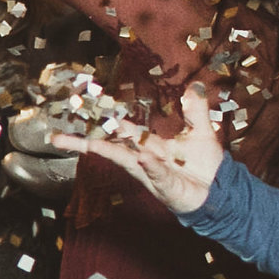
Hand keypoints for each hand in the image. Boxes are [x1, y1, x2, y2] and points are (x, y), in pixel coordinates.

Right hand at [53, 82, 226, 214]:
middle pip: (109, 146)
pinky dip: (149, 166)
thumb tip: (192, 86)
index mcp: (148, 145)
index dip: (103, 118)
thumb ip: (195, 110)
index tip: (81, 108)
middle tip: (57, 136)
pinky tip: (143, 158)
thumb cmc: (206, 167)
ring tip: (83, 143)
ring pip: (123, 160)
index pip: (121, 129)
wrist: (220, 192)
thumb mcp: (201, 132)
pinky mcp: (165, 187)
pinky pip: (155, 174)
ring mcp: (151, 174)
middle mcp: (143, 159)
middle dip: (84, 140)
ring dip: (103, 151)